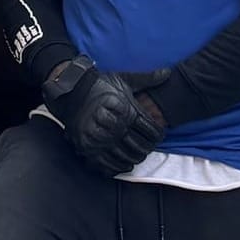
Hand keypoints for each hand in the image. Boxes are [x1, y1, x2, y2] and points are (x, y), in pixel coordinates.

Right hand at [42, 57, 165, 176]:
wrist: (71, 91)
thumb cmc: (100, 85)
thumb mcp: (124, 79)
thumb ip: (147, 79)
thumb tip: (168, 72)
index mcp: (124, 110)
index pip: (150, 130)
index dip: (158, 135)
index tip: (160, 136)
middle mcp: (112, 126)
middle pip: (139, 146)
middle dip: (147, 149)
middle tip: (149, 148)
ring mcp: (99, 139)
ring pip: (126, 157)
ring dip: (135, 158)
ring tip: (138, 155)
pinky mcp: (87, 148)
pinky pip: (108, 164)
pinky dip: (119, 167)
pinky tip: (126, 164)